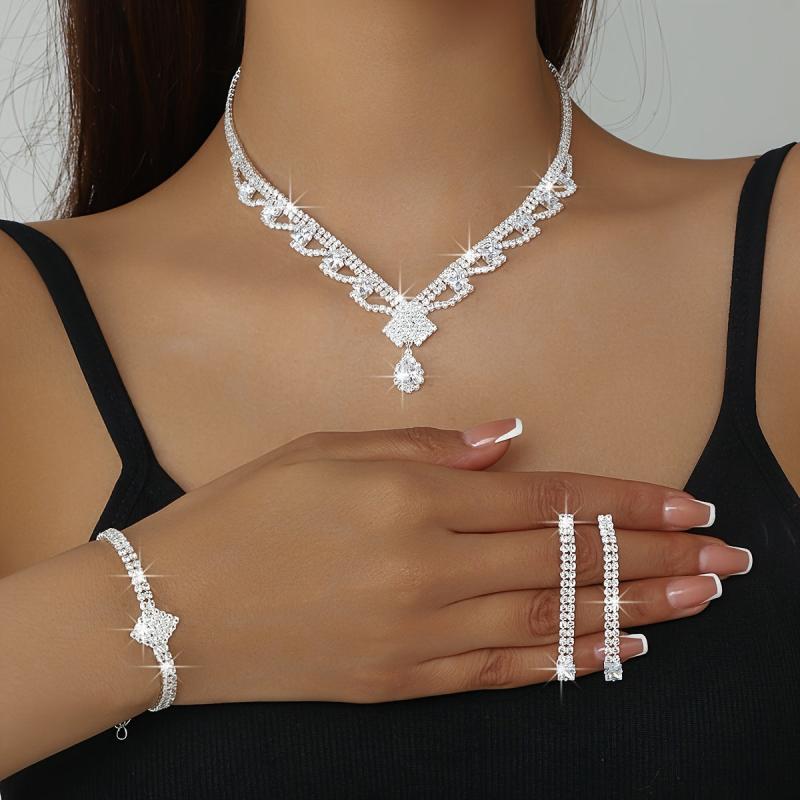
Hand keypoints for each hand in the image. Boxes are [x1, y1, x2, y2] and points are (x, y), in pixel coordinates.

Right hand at [123, 417, 749, 705]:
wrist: (173, 608)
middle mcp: (429, 567)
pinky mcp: (401, 682)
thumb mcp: (326, 449)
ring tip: (696, 604)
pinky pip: (501, 671)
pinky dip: (562, 662)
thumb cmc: (243, 512)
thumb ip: (425, 444)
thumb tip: (507, 437)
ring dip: (630, 610)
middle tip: (725, 560)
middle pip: (565, 559)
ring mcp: (418, 633)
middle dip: (653, 556)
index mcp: (411, 496)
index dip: (622, 499)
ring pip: (549, 620)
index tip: (686, 502)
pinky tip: (611, 653)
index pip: (546, 497)